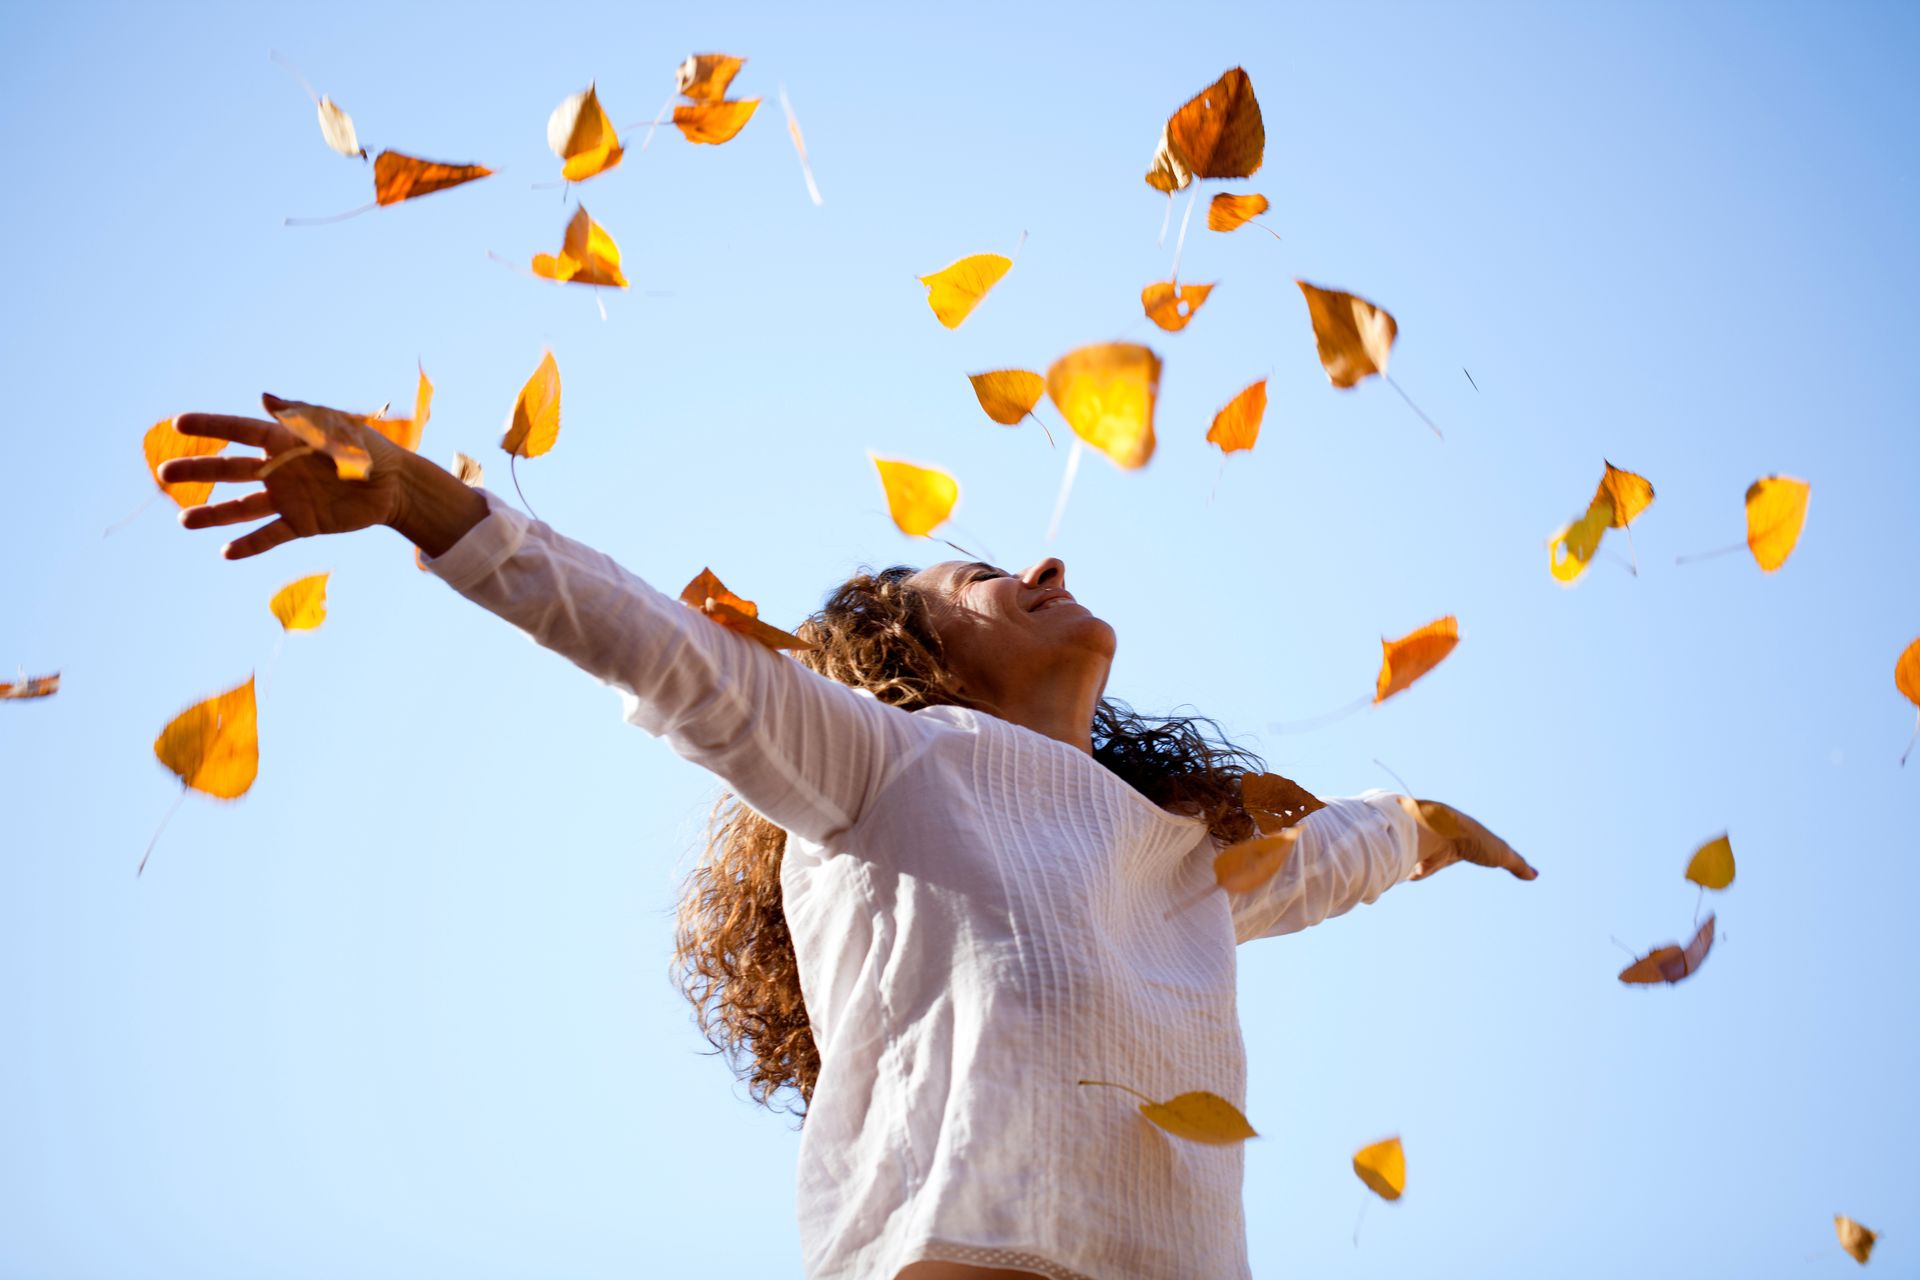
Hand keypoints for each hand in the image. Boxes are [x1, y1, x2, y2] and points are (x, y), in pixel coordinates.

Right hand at [160, 396, 411, 558]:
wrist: (395, 485)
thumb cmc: (367, 448)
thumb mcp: (336, 428)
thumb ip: (300, 417)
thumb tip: (263, 398)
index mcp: (284, 440)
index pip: (239, 431)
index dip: (211, 426)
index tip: (178, 423)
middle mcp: (278, 469)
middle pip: (231, 470)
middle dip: (198, 470)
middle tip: (163, 474)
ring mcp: (287, 498)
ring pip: (243, 508)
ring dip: (214, 514)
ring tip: (184, 520)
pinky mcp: (302, 522)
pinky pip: (270, 535)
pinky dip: (250, 545)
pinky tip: (226, 553)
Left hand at [1405, 798, 1535, 881]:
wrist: (1441, 828)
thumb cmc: (1473, 839)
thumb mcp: (1501, 854)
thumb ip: (1517, 865)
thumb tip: (1535, 875)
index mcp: (1464, 838)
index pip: (1464, 846)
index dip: (1463, 850)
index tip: (1461, 853)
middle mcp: (1444, 842)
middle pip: (1439, 852)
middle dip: (1433, 858)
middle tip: (1428, 865)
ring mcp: (1429, 849)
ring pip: (1421, 857)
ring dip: (1416, 865)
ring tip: (1413, 872)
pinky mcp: (1415, 857)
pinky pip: (1411, 867)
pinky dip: (1411, 873)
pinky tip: (1407, 877)